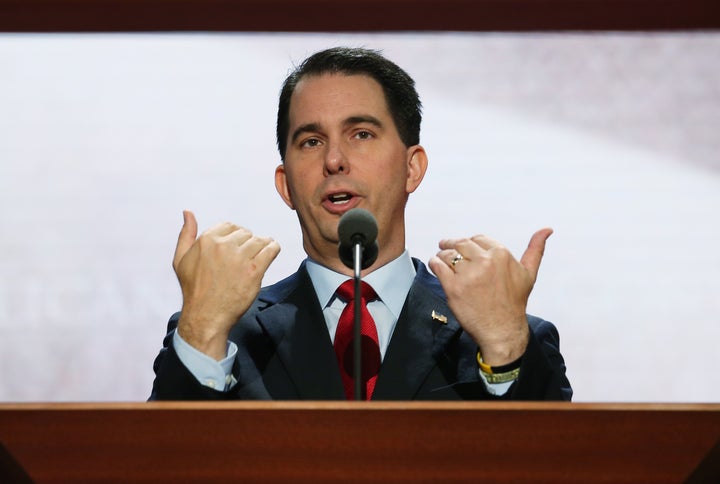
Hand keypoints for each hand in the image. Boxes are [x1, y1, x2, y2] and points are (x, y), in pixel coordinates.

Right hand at [173, 210, 280, 359]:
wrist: (205, 315)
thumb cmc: (193, 289)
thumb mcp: (180, 259)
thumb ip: (186, 234)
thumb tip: (188, 212)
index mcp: (207, 239)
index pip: (230, 226)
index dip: (234, 237)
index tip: (235, 249)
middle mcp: (224, 246)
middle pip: (246, 233)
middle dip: (247, 243)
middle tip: (245, 258)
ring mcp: (240, 258)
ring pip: (259, 240)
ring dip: (261, 246)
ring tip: (258, 257)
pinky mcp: (254, 271)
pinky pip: (271, 250)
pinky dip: (273, 248)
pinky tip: (271, 251)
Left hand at [428, 228, 552, 365]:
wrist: (502, 330)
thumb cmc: (514, 303)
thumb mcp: (528, 274)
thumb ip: (535, 249)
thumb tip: (547, 229)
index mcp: (501, 255)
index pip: (477, 239)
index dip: (470, 243)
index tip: (464, 248)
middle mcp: (485, 262)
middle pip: (461, 244)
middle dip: (451, 244)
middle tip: (445, 247)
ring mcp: (468, 275)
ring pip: (448, 254)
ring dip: (442, 254)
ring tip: (440, 258)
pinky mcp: (453, 288)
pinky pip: (438, 266)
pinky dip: (434, 263)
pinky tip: (436, 265)